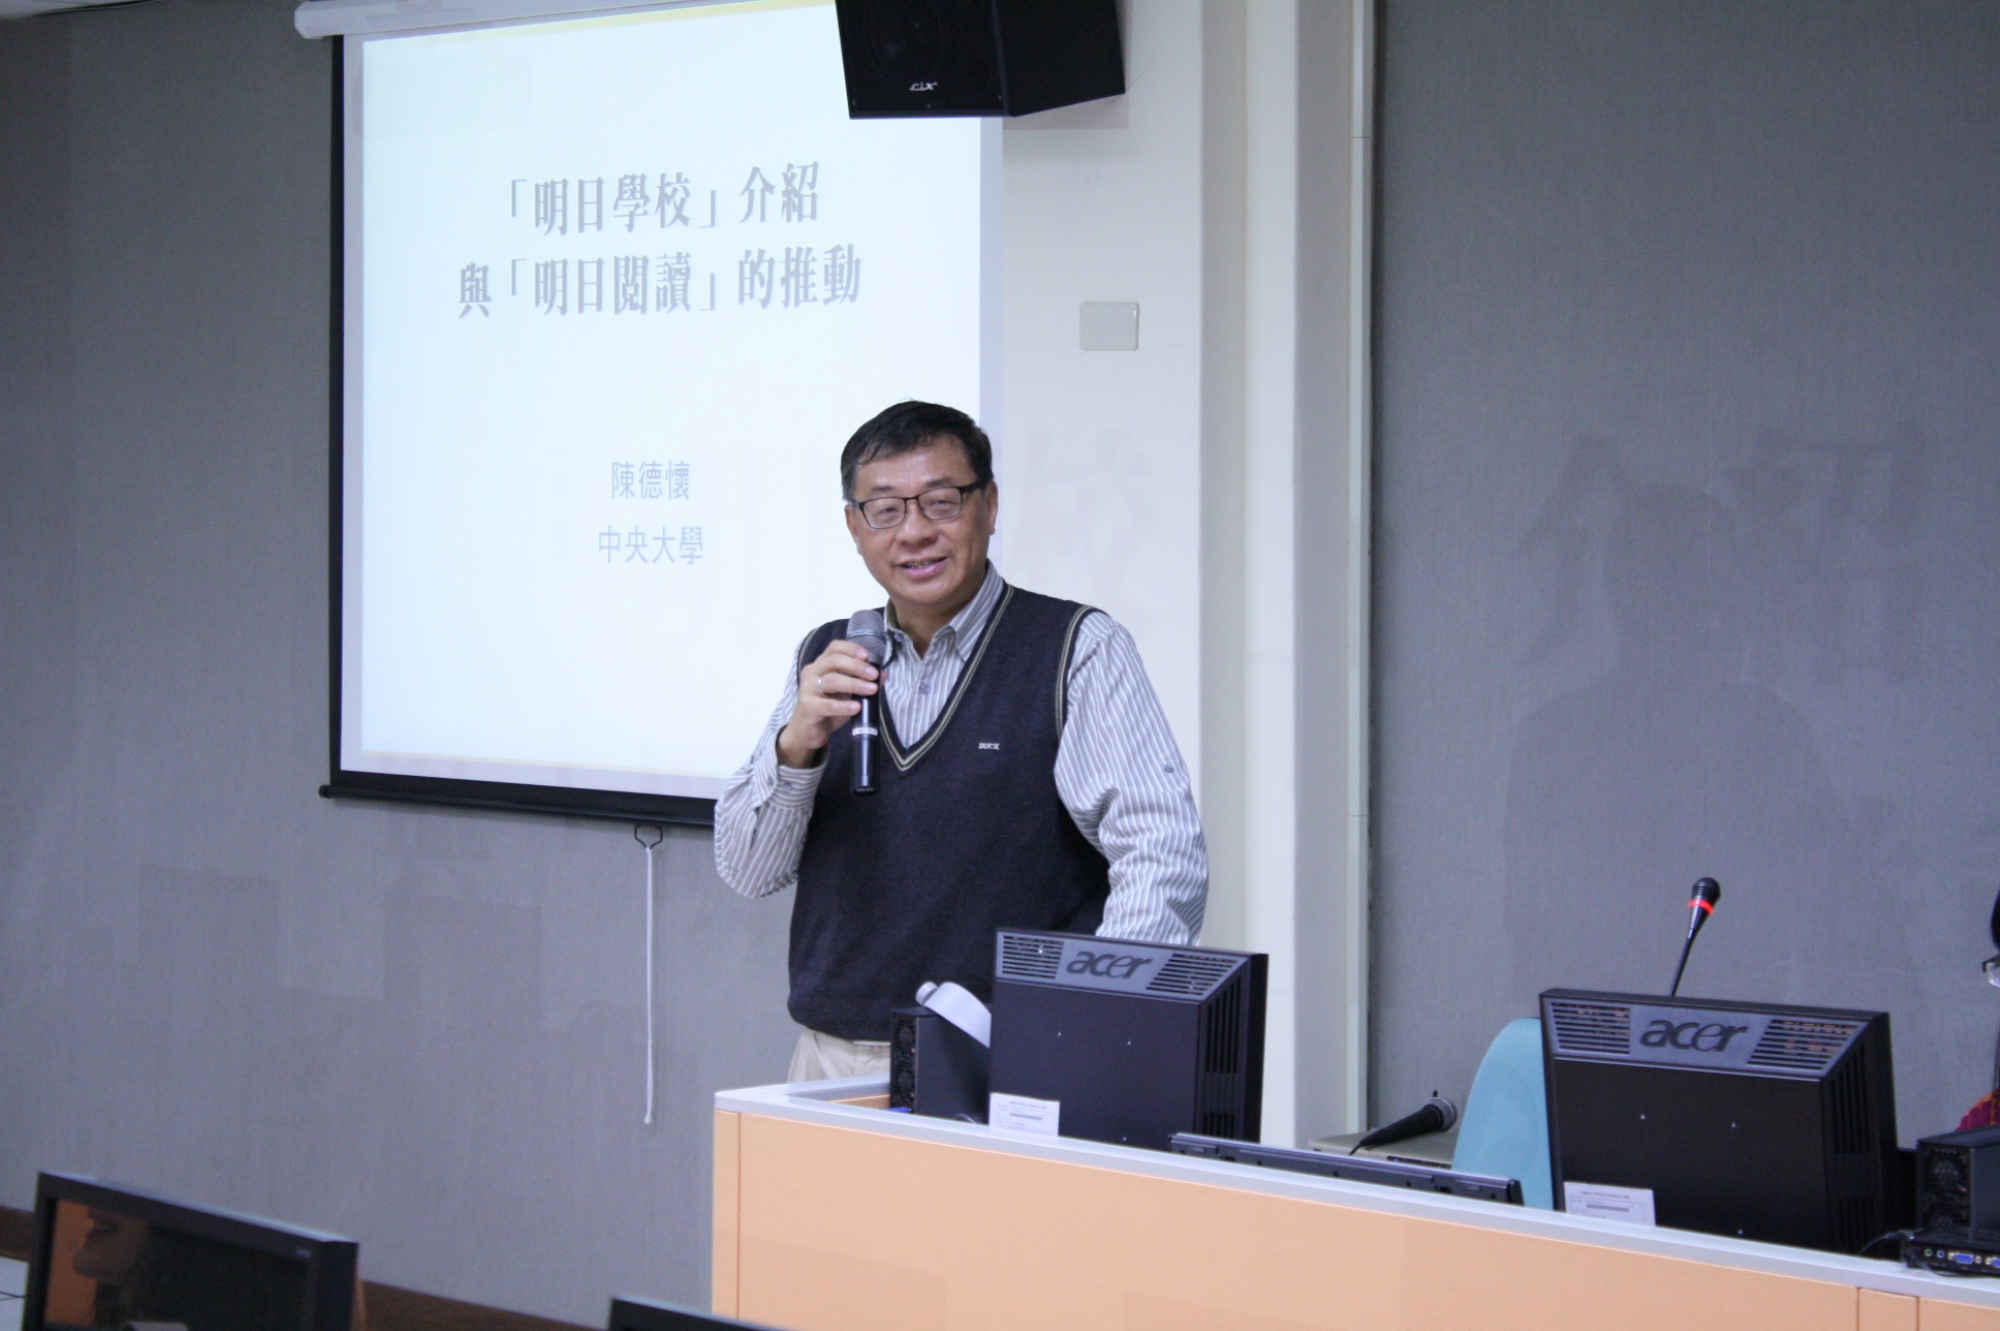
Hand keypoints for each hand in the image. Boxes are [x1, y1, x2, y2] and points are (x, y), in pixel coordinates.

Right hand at [776, 640, 879, 768]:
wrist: (807, 731)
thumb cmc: (828, 708)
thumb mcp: (847, 693)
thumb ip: (862, 682)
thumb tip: (883, 674)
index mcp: (821, 665)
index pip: (835, 648)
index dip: (851, 649)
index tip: (867, 656)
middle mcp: (812, 672)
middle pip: (834, 661)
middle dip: (857, 666)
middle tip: (874, 674)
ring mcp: (808, 689)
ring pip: (831, 680)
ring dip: (854, 684)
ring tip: (871, 690)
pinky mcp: (808, 707)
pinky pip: (827, 705)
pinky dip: (843, 705)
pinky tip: (856, 707)